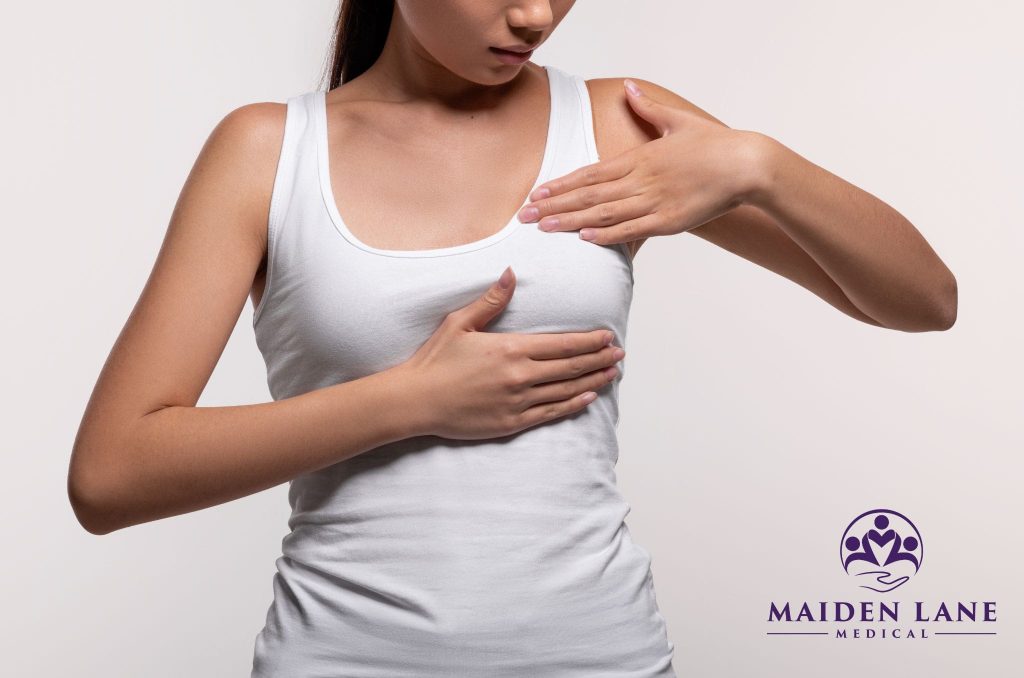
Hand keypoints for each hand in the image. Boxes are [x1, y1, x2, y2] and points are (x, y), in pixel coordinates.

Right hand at [400, 267, 625, 439]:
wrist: (415, 401)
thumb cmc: (435, 360)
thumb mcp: (459, 323)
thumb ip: (491, 301)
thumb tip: (511, 273)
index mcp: (511, 348)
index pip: (562, 344)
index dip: (589, 341)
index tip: (607, 336)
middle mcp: (520, 376)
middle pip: (570, 366)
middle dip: (598, 358)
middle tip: (619, 353)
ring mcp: (518, 401)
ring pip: (565, 390)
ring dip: (592, 380)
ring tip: (612, 373)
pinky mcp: (511, 422)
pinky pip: (550, 413)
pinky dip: (572, 405)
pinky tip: (588, 398)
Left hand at [516, 78, 768, 247]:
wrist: (746, 164)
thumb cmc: (714, 144)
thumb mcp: (678, 121)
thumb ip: (649, 108)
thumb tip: (629, 88)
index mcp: (640, 157)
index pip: (590, 173)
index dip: (561, 184)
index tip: (536, 193)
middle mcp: (641, 179)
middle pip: (589, 195)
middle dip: (554, 206)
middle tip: (524, 216)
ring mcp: (655, 201)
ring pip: (604, 213)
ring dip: (572, 222)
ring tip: (544, 228)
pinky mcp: (670, 221)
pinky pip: (633, 230)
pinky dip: (608, 235)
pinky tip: (586, 239)